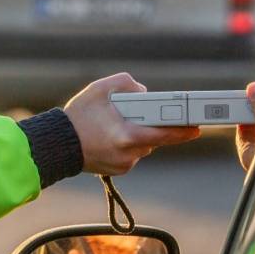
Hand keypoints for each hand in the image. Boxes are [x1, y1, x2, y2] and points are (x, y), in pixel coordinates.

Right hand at [64, 73, 199, 175]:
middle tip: (148, 115)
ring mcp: (124, 164)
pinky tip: (113, 136)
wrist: (57, 145)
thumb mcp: (100, 89)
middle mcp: (128, 154)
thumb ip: (127, 83)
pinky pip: (134, 153)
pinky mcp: (119, 170)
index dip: (182, 131)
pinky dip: (129, 144)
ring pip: (144, 146)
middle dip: (155, 126)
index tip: (197, 128)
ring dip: (140, 134)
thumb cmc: (78, 116)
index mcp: (126, 135)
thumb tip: (144, 93)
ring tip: (118, 124)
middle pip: (155, 139)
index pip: (163, 134)